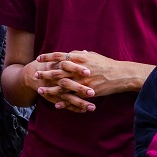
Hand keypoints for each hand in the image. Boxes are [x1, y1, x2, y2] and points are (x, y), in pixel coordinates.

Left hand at [34, 50, 151, 112]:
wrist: (121, 75)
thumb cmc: (107, 64)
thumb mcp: (93, 55)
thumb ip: (80, 54)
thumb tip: (71, 52)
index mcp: (80, 58)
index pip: (60, 56)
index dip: (48, 57)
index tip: (38, 58)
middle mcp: (79, 69)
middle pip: (58, 71)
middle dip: (45, 73)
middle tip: (35, 74)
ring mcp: (83, 81)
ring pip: (63, 86)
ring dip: (50, 89)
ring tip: (40, 91)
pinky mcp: (88, 92)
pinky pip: (73, 98)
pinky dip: (64, 102)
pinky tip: (56, 104)